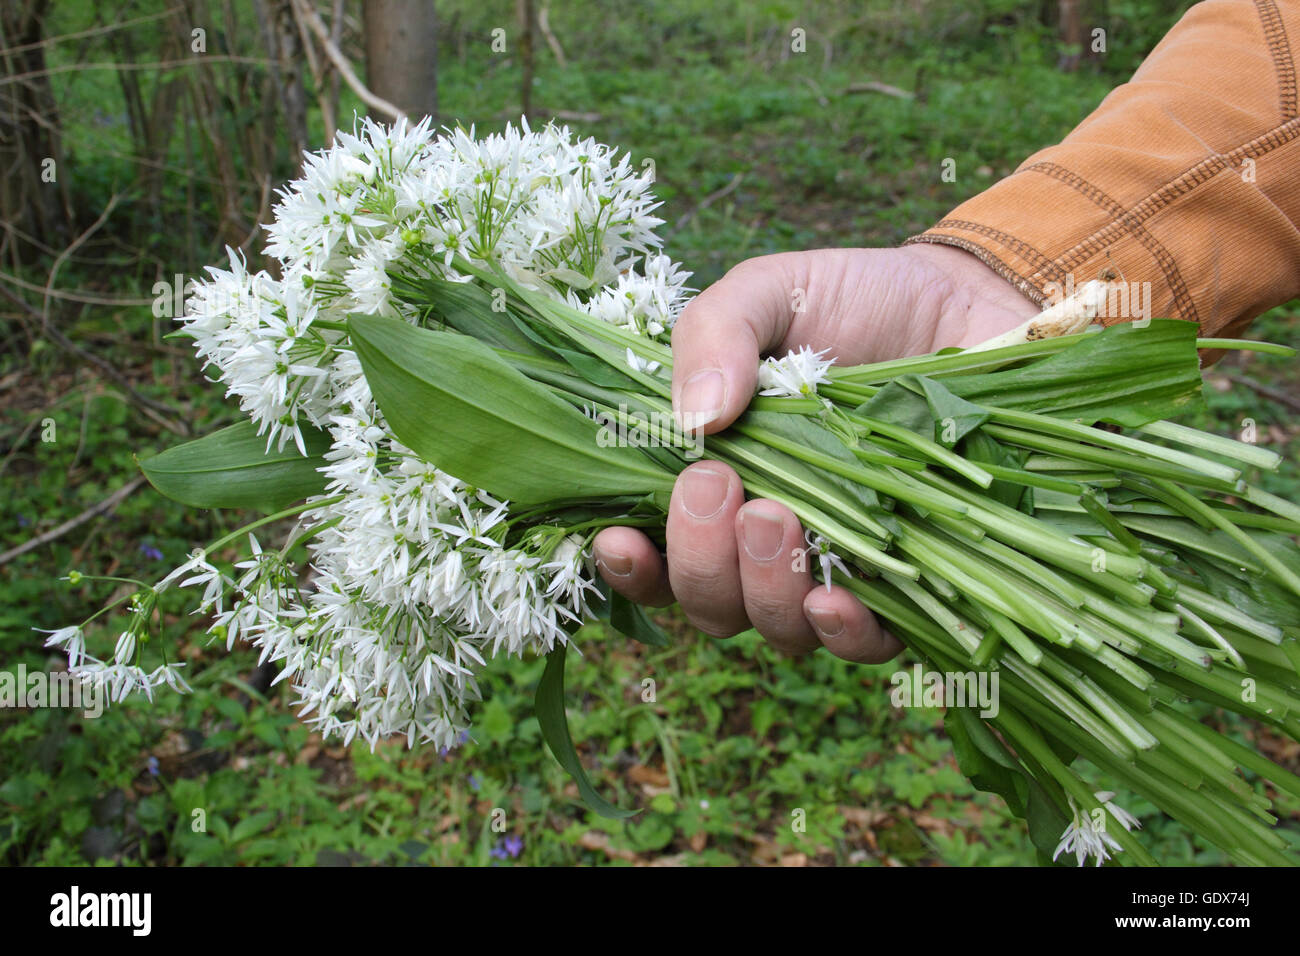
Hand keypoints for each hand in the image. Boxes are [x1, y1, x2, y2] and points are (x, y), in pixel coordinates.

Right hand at [593, 243, 1039, 661]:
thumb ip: (715, 336)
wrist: (967, 301)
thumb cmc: (852, 302)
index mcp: (713, 482)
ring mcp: (833, 569)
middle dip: (700, 558)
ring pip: (775, 627)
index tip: (621, 535)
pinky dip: (840, 634)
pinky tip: (833, 599)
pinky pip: (865, 644)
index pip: (654, 553)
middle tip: (716, 482)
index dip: (629, 564)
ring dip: (762, 588)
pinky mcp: (907, 584)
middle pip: (708, 601)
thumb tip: (693, 419)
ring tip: (777, 515)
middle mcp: (761, 542)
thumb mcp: (767, 293)